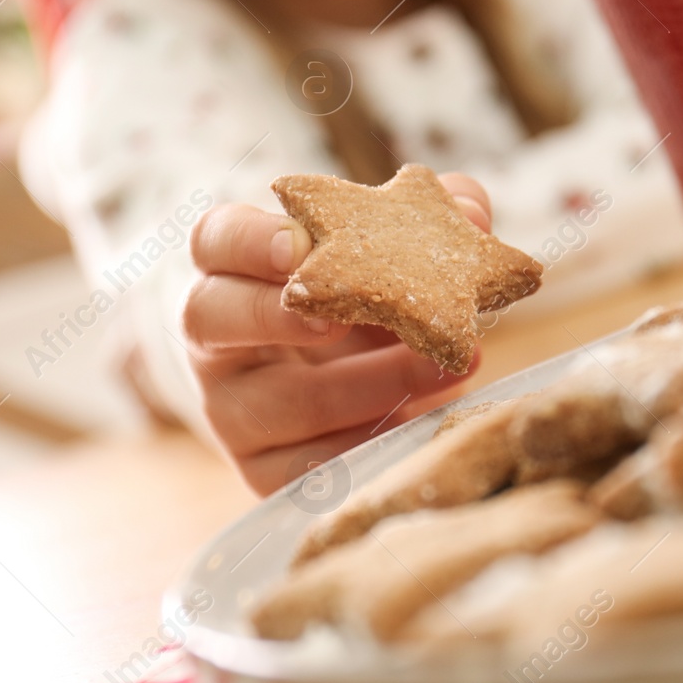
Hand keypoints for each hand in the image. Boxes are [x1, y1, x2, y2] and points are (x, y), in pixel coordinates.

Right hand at [182, 173, 492, 494]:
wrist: (364, 395)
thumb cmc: (365, 308)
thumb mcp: (388, 263)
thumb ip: (427, 223)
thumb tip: (472, 211)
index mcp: (235, 270)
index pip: (214, 240)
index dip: (248, 240)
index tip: (300, 244)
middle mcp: (216, 339)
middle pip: (210, 317)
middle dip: (273, 316)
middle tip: (337, 316)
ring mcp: (231, 408)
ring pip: (279, 401)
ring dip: (363, 386)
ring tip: (438, 365)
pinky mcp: (260, 470)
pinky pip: (306, 470)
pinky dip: (367, 447)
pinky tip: (421, 424)